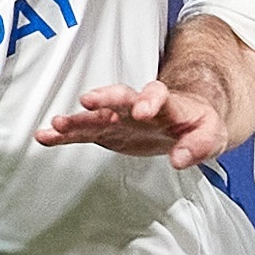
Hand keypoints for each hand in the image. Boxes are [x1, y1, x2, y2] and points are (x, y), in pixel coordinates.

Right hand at [35, 81, 228, 166]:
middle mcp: (138, 105)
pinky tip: (44, 137)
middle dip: (105, 99)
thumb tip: (180, 160)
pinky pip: (83, 132)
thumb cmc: (197, 123)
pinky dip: (64, 135)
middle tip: (88, 101)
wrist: (183, 118)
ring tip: (55, 124)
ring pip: (96, 115)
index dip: (150, 100)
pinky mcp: (106, 131)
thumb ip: (198, 146)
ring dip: (76, 119)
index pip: (158, 94)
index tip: (143, 110)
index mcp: (167, 103)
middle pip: (120, 97)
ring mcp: (120, 117)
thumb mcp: (210, 135)